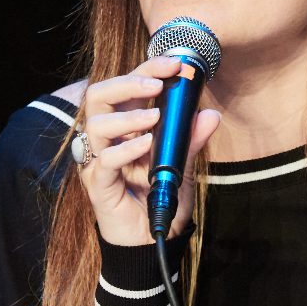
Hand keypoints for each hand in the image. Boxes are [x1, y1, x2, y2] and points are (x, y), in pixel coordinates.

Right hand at [79, 56, 221, 245]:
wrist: (153, 241)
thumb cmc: (161, 199)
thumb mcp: (183, 166)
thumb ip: (191, 140)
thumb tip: (210, 114)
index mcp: (124, 126)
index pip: (126, 87)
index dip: (146, 69)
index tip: (174, 63)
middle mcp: (107, 139)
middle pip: (99, 95)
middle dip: (128, 82)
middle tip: (156, 84)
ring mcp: (99, 161)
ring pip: (96, 124)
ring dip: (128, 117)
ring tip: (154, 119)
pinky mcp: (98, 184)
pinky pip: (106, 160)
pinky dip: (128, 149)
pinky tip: (147, 145)